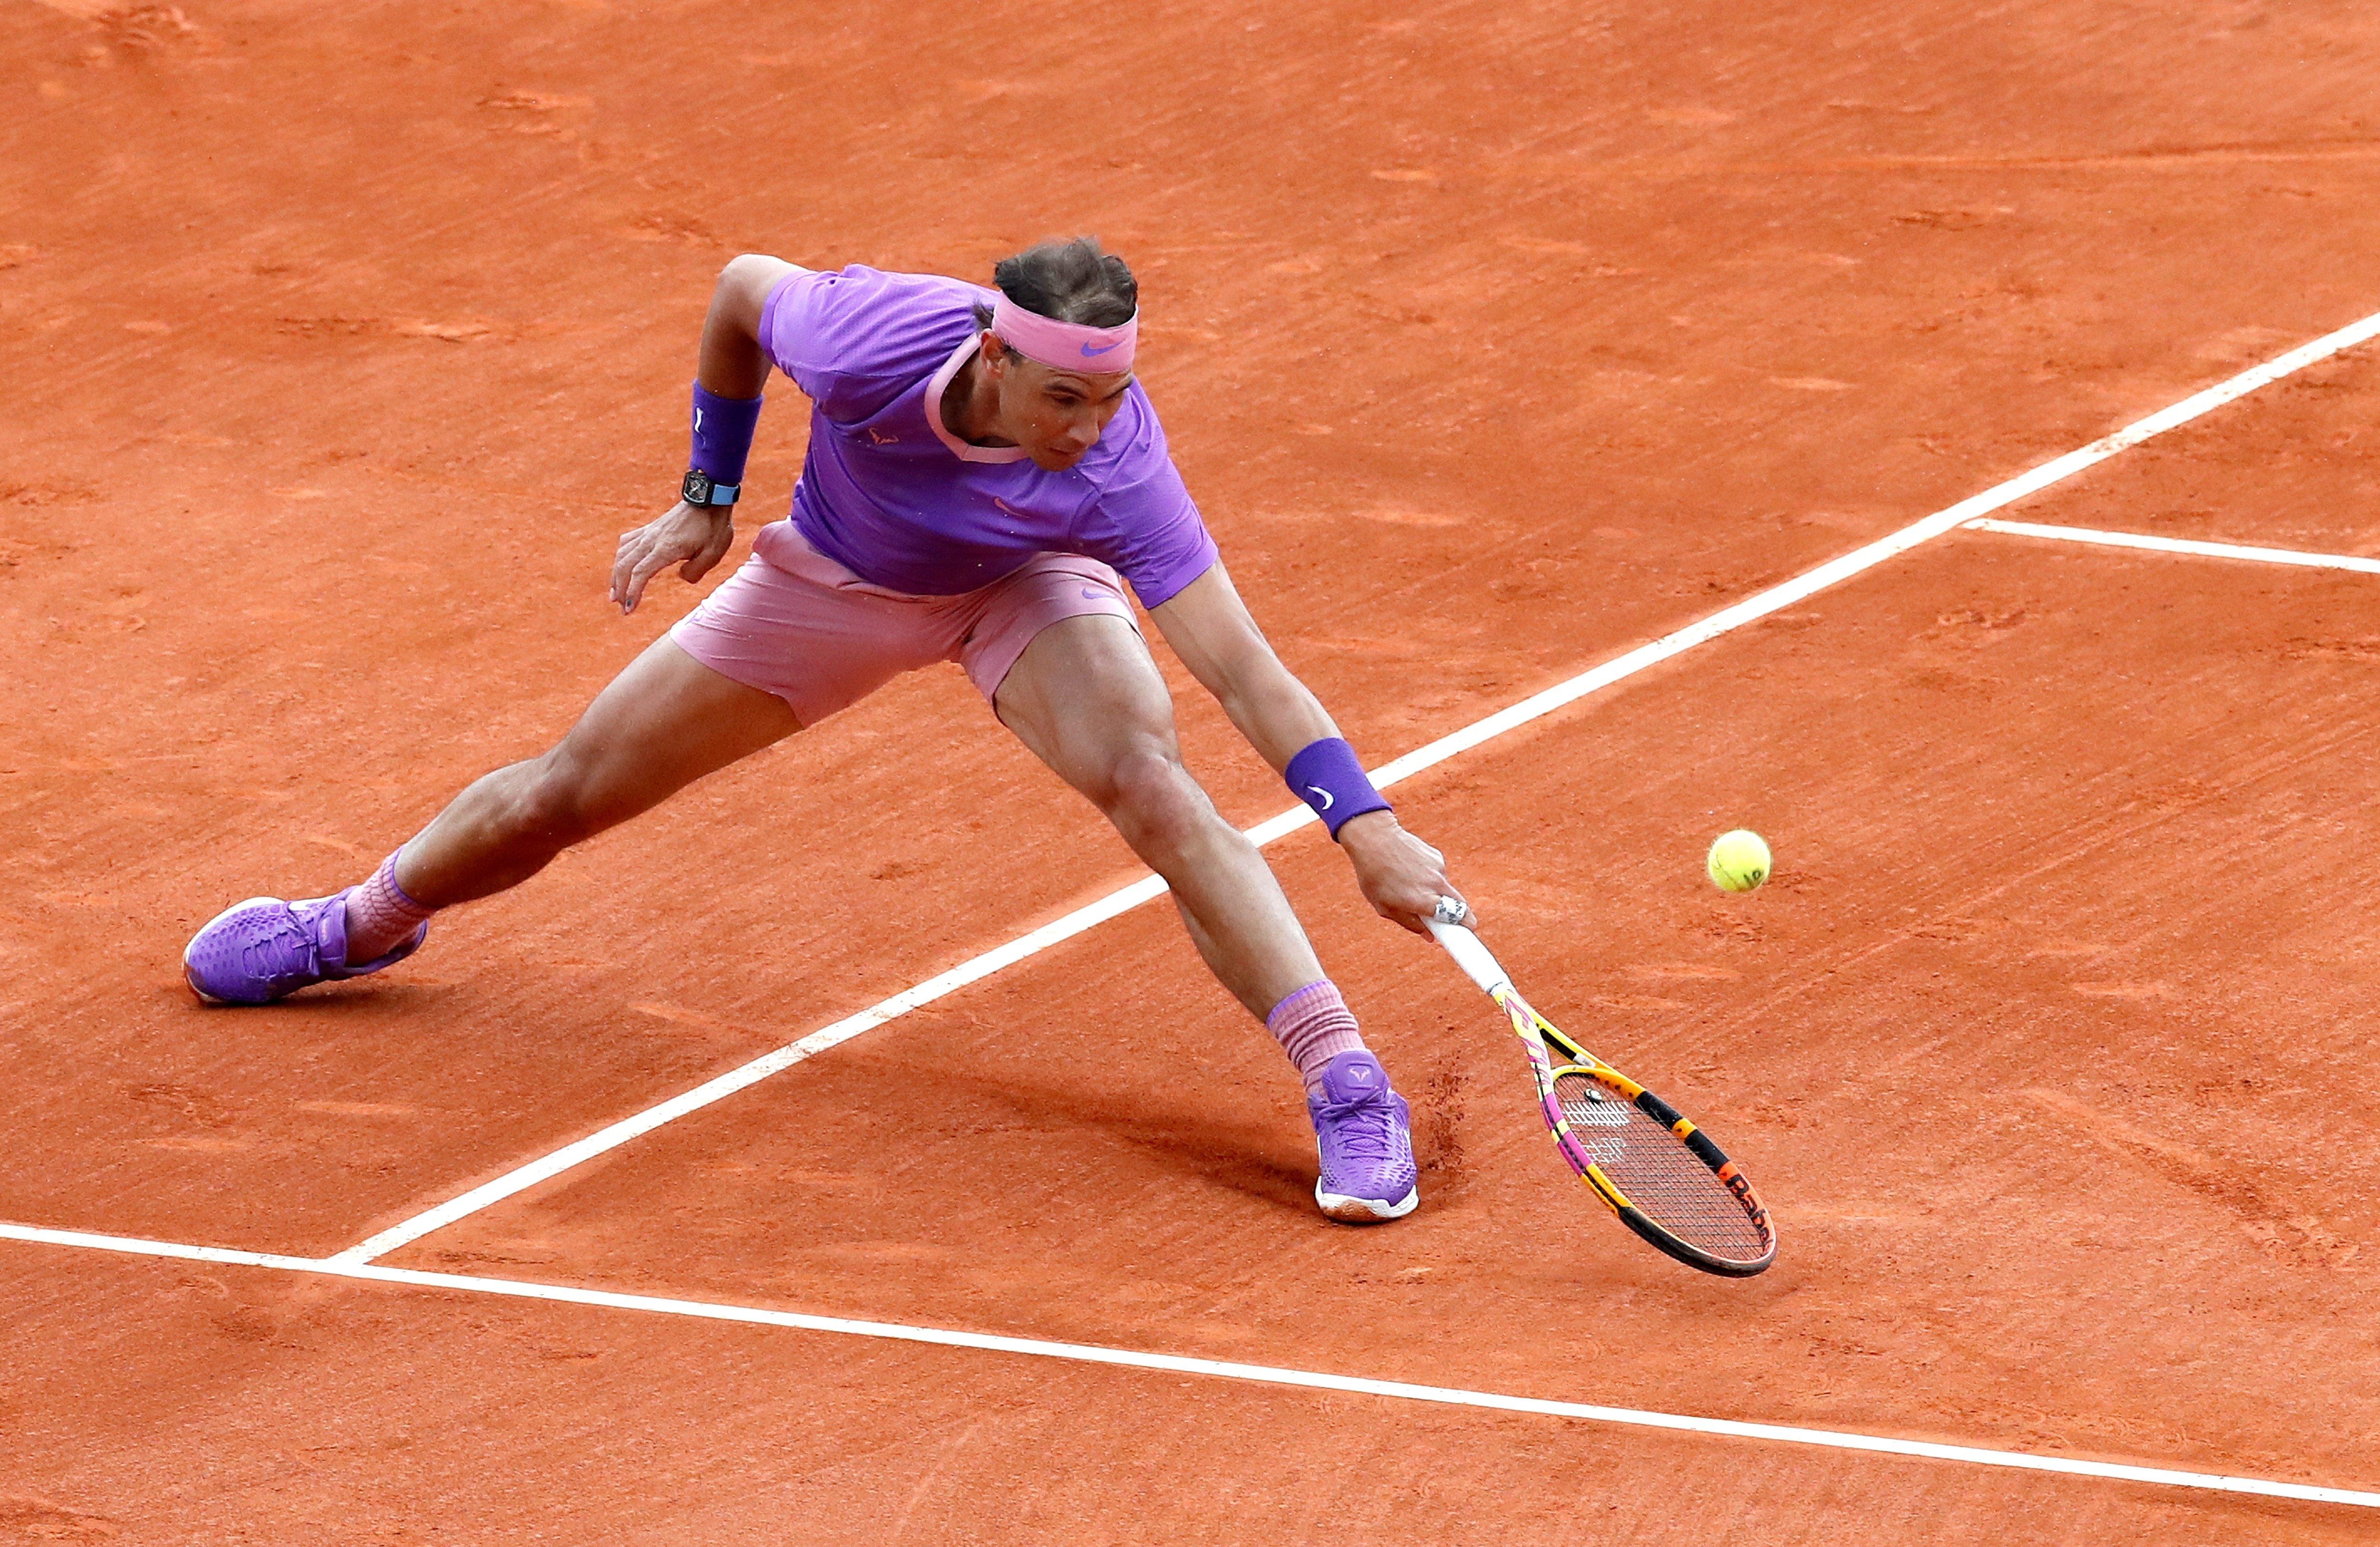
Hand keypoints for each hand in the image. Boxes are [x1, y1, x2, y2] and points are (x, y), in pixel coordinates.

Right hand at [609, 500, 735, 614]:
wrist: (710, 499)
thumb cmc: (713, 527)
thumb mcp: (713, 554)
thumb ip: (695, 571)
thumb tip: (680, 577)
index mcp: (666, 549)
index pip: (640, 573)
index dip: (632, 592)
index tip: (628, 609)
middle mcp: (652, 540)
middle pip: (625, 565)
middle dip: (619, 587)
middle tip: (619, 606)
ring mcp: (649, 532)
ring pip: (622, 554)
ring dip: (616, 574)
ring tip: (614, 591)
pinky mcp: (651, 528)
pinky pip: (627, 542)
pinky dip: (621, 556)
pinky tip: (620, 565)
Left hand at [1336, 810, 1469, 936]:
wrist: (1374, 839)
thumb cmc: (1375, 876)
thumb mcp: (1385, 907)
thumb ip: (1410, 923)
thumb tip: (1430, 936)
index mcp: (1421, 900)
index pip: (1455, 917)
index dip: (1466, 928)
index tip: (1470, 935)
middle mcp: (1434, 884)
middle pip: (1460, 905)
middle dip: (1461, 915)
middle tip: (1452, 921)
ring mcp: (1438, 869)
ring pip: (1447, 889)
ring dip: (1437, 894)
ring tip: (1411, 887)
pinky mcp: (1438, 857)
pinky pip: (1439, 875)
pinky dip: (1430, 878)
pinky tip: (1411, 871)